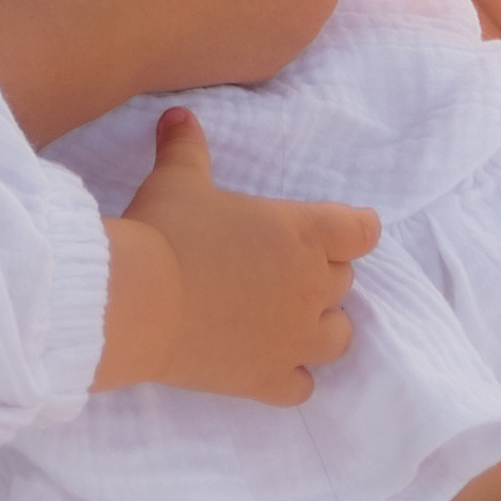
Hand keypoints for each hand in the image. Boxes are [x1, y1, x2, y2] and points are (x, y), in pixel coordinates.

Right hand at [97, 109, 378, 402]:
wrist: (139, 302)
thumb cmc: (167, 230)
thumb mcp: (177, 179)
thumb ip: (185, 146)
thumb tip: (178, 114)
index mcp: (303, 234)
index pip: (360, 231)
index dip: (356, 227)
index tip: (350, 226)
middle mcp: (310, 288)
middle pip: (344, 280)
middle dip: (324, 271)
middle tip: (288, 263)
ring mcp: (293, 339)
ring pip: (338, 335)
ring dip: (323, 322)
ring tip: (294, 315)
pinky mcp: (268, 378)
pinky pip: (303, 385)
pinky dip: (294, 374)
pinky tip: (275, 362)